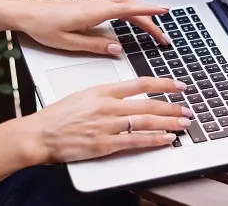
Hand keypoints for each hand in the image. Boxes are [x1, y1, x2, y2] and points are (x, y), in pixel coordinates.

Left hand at [16, 0, 168, 55]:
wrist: (27, 14)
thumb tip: (118, 49)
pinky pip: (117, 4)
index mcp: (93, 13)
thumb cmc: (43, 27)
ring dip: (141, 15)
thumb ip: (95, 46)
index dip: (148, 10)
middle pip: (131, 8)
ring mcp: (94, 2)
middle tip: (163, 38)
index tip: (165, 12)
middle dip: (150, 21)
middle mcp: (96, 4)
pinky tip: (132, 19)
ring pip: (125, 4)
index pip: (128, 9)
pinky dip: (131, 11)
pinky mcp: (90, 4)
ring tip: (152, 30)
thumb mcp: (68, 43)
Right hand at [21, 77, 191, 163]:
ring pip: (145, 122)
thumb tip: (127, 95)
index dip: (163, 84)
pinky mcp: (104, 144)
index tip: (179, 85)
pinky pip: (135, 141)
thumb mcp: (83, 95)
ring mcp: (107, 125)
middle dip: (172, 107)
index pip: (140, 83)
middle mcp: (108, 106)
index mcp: (103, 90)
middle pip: (148, 104)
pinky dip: (153, 140)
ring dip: (168, 123)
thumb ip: (106, 94)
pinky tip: (165, 140)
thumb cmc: (57, 116)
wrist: (40, 134)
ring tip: (182, 124)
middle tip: (187, 109)